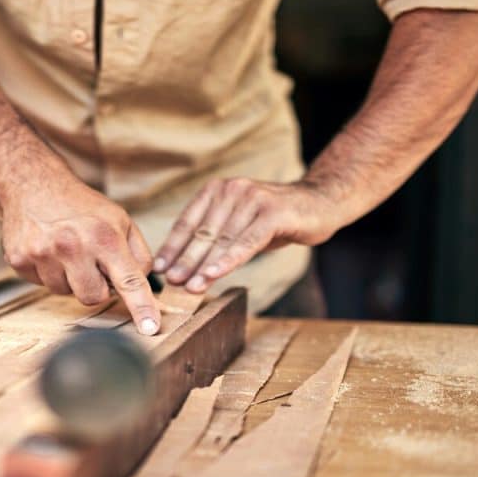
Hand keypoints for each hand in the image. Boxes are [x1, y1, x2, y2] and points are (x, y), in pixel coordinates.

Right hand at [0, 179, 160, 335]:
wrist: (33, 183)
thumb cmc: (80, 205)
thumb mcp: (120, 219)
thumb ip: (138, 253)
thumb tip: (144, 284)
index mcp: (104, 236)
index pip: (129, 280)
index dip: (142, 307)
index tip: (150, 328)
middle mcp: (73, 246)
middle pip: (93, 297)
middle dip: (95, 285)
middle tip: (89, 260)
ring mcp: (43, 254)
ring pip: (65, 293)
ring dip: (69, 278)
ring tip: (65, 250)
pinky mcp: (20, 260)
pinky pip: (41, 284)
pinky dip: (47, 272)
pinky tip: (47, 249)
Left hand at [155, 178, 340, 292]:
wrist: (320, 203)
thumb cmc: (274, 219)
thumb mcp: (239, 225)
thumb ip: (216, 240)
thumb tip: (186, 269)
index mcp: (216, 190)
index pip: (188, 222)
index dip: (172, 246)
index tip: (157, 268)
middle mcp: (231, 190)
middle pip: (202, 232)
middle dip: (184, 260)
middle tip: (170, 283)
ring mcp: (252, 198)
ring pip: (222, 239)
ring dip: (203, 266)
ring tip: (189, 287)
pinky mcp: (272, 213)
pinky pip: (246, 242)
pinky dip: (228, 260)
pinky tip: (214, 275)